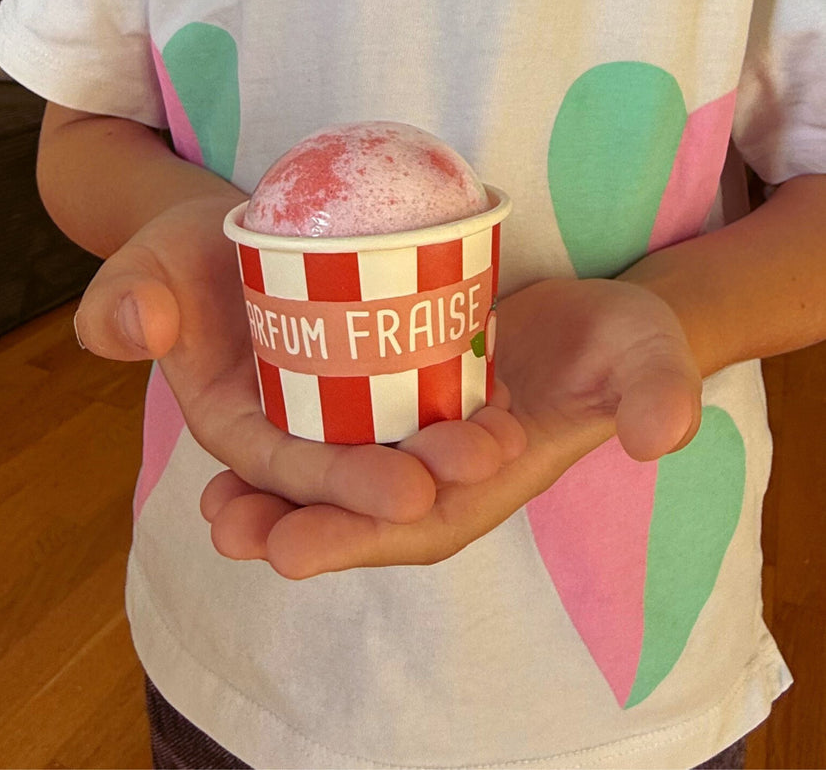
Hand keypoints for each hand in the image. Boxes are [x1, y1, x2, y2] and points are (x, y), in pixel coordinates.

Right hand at [74, 195, 524, 524]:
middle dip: (421, 479)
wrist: (231, 230)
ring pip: (401, 439)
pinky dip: (465, 399)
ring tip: (509, 440)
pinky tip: (509, 400)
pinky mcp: (381, 371)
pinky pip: (426, 393)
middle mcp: (299, 432)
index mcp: (240, 432)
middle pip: (360, 467)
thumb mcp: (147, 268)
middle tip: (484, 463)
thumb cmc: (183, 253)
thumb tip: (133, 326)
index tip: (406, 490)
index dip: (343, 487)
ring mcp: (345, 406)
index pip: (291, 472)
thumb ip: (127, 301)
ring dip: (457, 450)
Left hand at [201, 276, 701, 577]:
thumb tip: (659, 433)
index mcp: (493, 482)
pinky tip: (236, 445)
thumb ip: (655, 389)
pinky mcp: (399, 404)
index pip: (427, 522)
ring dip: (277, 503)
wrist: (599, 325)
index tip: (294, 546)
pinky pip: (338, 434)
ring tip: (213, 512)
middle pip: (367, 514)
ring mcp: (419, 442)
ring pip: (342, 485)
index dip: (363, 535)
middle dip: (301, 530)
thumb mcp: (646, 355)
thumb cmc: (623, 345)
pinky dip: (290, 446)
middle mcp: (446, 477)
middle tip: (229, 531)